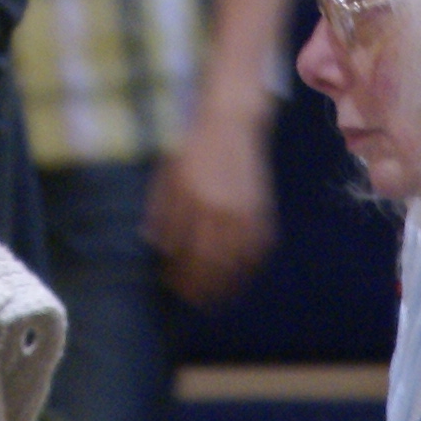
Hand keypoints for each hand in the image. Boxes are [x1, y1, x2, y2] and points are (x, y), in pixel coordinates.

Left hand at [147, 106, 276, 307]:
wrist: (231, 119)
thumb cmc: (193, 146)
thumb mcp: (167, 174)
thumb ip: (162, 211)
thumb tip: (157, 247)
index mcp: (194, 202)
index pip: (186, 254)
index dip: (180, 276)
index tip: (172, 288)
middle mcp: (222, 211)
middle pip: (213, 265)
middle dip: (202, 288)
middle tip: (193, 300)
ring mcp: (246, 212)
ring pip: (239, 262)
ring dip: (227, 285)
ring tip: (216, 298)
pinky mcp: (263, 210)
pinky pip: (258, 248)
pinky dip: (250, 266)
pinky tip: (240, 275)